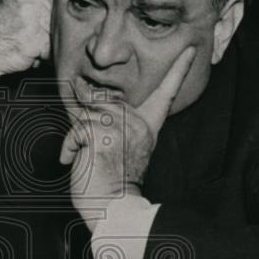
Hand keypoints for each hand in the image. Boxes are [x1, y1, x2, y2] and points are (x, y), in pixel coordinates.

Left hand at [60, 46, 195, 231]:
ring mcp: (121, 129)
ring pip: (88, 112)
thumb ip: (111, 122)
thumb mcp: (117, 146)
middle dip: (87, 119)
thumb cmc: (111, 183)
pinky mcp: (101, 135)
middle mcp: (138, 125)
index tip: (190, 49)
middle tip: (90, 148)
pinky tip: (74, 161)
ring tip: (85, 157)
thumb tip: (85, 90)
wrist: (112, 209)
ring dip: (77, 135)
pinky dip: (69, 146)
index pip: (166, 94)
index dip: (178, 70)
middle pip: (105, 100)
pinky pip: (75, 128)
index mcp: (147, 127)